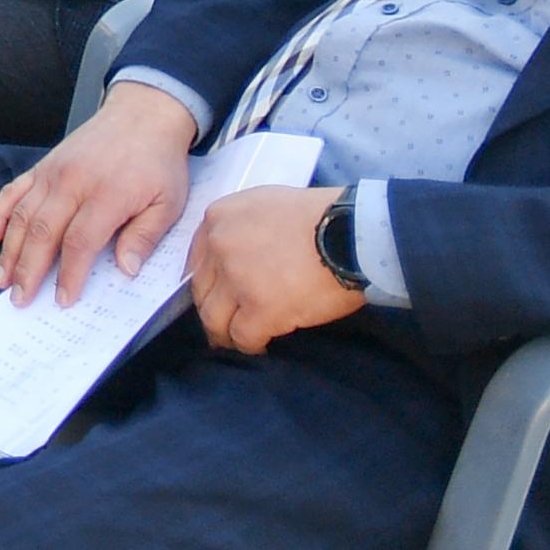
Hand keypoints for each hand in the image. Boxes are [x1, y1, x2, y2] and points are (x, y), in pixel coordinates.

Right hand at [0, 80, 197, 303]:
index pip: (80, 242)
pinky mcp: (43, 165)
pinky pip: (13, 190)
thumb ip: (146, 236)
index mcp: (107, 194)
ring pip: (21, 214)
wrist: (142, 115)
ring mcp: (52, 172)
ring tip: (0, 279)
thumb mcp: (169, 203)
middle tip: (19, 299)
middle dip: (28, 269)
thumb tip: (125, 270)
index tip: (62, 300)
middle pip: (42, 231)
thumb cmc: (158, 163)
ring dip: (9, 250)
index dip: (69, 274)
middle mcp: (72, 182)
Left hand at [188, 187, 369, 350]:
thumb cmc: (321, 216)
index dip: (208, 283)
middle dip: (213, 310)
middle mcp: (220, 246)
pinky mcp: (260, 310)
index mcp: (219, 217)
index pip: (197, 260)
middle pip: (203, 290)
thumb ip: (242, 227)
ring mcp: (237, 279)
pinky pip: (243, 337)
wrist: (351, 233)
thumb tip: (236, 255)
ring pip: (215, 318)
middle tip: (224, 326)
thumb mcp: (267, 204)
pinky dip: (251, 345)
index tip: (216, 296)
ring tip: (237, 341)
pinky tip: (262, 345)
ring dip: (225, 334)